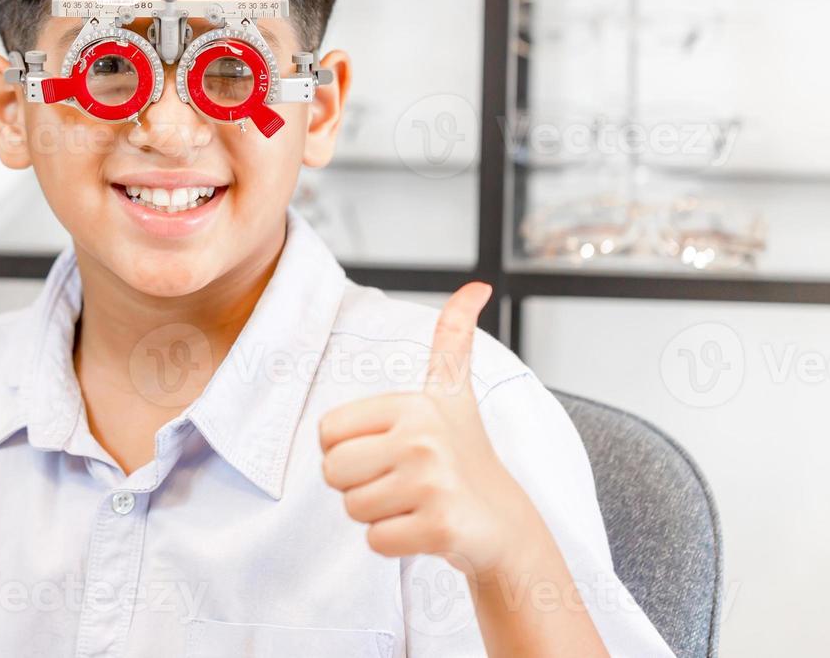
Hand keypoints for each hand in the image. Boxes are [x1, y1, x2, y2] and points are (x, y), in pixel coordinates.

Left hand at [318, 282, 545, 579]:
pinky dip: (394, 542)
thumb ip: (453, 338)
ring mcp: (433, 483)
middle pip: (332, 472)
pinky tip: (423, 527)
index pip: (326, 433)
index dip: (349, 449)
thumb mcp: (453, 392)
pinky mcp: (440, 526)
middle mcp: (423, 437)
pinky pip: (375, 541)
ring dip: (378, 515)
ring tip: (414, 503)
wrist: (502, 521)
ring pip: (353, 509)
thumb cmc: (464, 455)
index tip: (389, 451)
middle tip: (400, 482)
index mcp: (413, 403)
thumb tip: (476, 286)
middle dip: (358, 486)